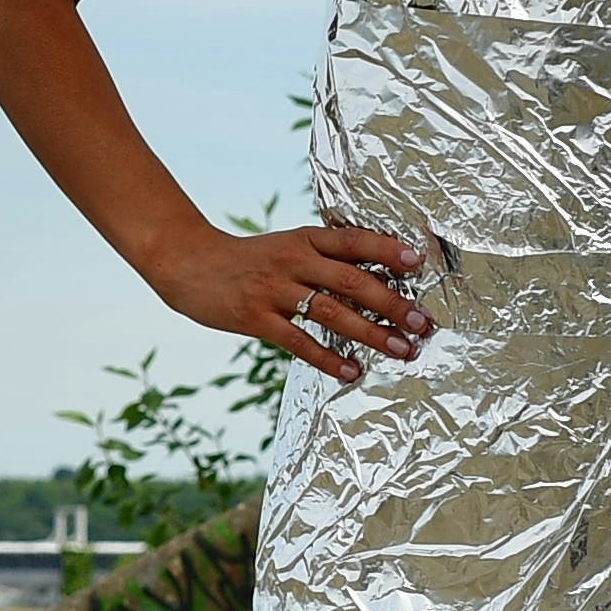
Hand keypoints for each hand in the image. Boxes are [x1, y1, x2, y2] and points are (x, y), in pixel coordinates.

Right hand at [149, 220, 429, 380]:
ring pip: (331, 312)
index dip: (386, 249)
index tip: (417, 262)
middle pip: (350, 280)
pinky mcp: (255, 318)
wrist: (188, 263)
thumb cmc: (246, 259)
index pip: (352, 241)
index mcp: (304, 239)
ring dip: (370, 333)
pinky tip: (352, 371)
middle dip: (391, 302)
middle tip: (422, 323)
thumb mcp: (285, 246)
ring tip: (401, 350)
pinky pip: (298, 341)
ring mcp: (273, 289)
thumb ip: (322, 259)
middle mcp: (292, 260)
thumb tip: (373, 280)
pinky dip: (328, 357)